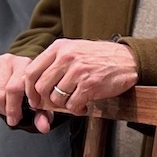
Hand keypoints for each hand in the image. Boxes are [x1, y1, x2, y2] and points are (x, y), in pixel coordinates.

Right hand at [0, 51, 39, 127]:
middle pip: (0, 93)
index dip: (13, 108)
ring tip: (6, 109)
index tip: (15, 120)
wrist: (21, 69)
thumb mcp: (40, 99)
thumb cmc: (31, 87)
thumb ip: (43, 114)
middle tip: (11, 117)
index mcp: (27, 65)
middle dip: (5, 110)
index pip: (14, 89)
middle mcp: (10, 60)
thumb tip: (44, 128)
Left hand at [22, 38, 136, 130]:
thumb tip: (37, 84)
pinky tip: (84, 105)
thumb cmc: (100, 57)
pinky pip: (72, 105)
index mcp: (59, 48)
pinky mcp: (89, 84)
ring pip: (56, 98)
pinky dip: (76, 109)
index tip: (34, 98)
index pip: (31, 70)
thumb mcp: (74, 49)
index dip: (29, 89)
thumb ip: (56, 62)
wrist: (127, 60)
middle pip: (41, 86)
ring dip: (64, 105)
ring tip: (74, 102)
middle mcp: (66, 57)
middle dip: (44, 101)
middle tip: (53, 105)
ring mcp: (78, 71)